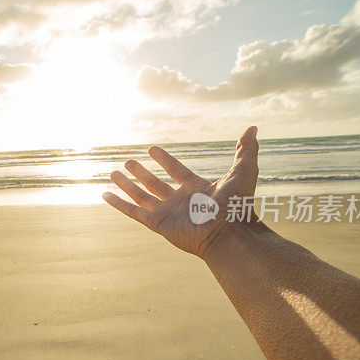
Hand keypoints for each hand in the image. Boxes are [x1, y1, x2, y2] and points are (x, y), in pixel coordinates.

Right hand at [102, 126, 259, 258]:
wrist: (230, 231)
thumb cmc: (239, 204)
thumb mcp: (244, 170)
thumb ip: (246, 150)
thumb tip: (253, 128)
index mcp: (197, 189)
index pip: (176, 171)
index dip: (165, 160)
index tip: (152, 150)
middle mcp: (180, 201)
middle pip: (155, 184)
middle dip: (141, 173)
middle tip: (129, 161)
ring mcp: (168, 213)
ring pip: (141, 196)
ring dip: (127, 184)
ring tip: (114, 171)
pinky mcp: (157, 224)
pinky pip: (133, 212)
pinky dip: (118, 203)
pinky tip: (105, 194)